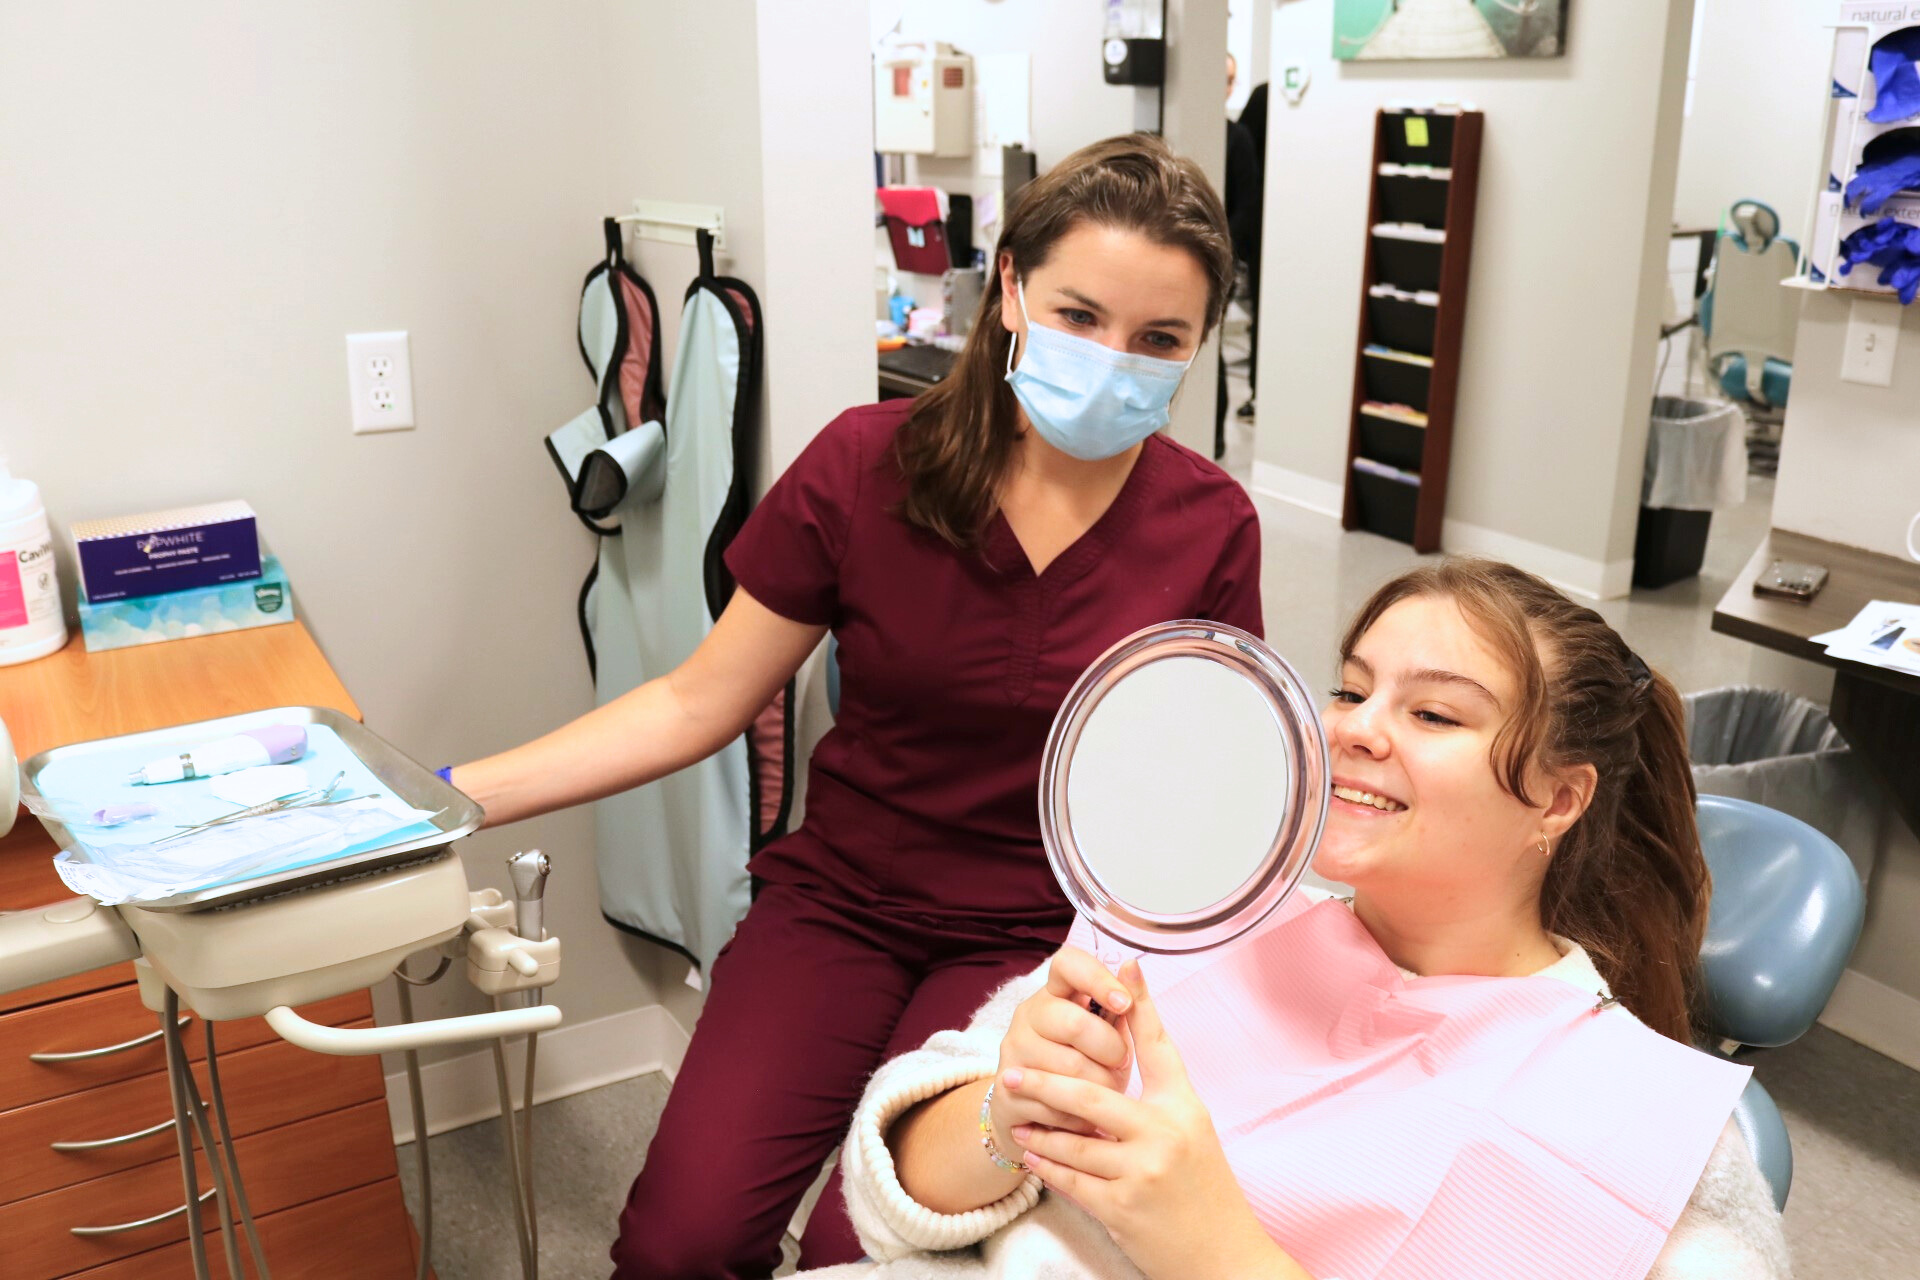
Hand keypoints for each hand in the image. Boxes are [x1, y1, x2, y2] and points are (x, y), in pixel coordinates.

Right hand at [991, 946, 1135, 1151]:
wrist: (1042, 1122)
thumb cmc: (1088, 1068)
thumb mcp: (1109, 1036)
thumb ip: (1121, 1008)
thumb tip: (1132, 967)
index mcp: (1055, 993)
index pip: (1068, 964)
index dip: (1098, 979)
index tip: (1125, 1003)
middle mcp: (1028, 1015)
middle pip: (1075, 1023)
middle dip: (1111, 1050)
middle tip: (1122, 1064)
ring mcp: (1013, 1051)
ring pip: (1070, 1068)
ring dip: (1101, 1087)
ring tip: (1108, 1093)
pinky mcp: (1007, 1090)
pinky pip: (1057, 1104)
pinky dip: (1081, 1117)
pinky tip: (1084, 1117)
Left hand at [1004, 960, 1300, 1279]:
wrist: (1224, 1258)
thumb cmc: (1206, 1193)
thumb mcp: (1194, 1133)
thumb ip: (1161, 1095)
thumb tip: (1122, 1049)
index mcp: (1184, 1108)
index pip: (1158, 1045)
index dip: (1140, 1003)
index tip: (1123, 965)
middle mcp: (1165, 1134)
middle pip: (1091, 1094)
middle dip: (1045, 1082)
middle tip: (1012, 1072)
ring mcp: (1142, 1173)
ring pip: (1073, 1141)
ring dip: (1040, 1130)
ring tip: (1019, 1117)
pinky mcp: (1122, 1209)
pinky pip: (1071, 1180)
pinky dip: (1048, 1166)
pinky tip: (1033, 1155)